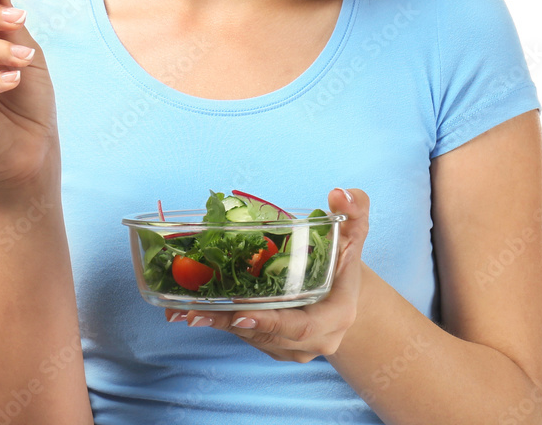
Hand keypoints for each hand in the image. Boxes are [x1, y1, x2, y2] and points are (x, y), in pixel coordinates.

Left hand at [164, 187, 370, 361]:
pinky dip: (221, 324)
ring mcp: (294, 347)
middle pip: (269, 336)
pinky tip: (192, 314)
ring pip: (253, 337)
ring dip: (220, 325)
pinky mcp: (275, 345)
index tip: (242, 313)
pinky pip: (247, 336)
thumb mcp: (355, 231)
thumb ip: (355, 209)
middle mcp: (315, 339)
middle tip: (197, 312)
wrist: (343, 288)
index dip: (272, 323)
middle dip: (231, 323)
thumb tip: (339, 193)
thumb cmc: (345, 257)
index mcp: (336, 316)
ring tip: (187, 312)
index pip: (303, 326)